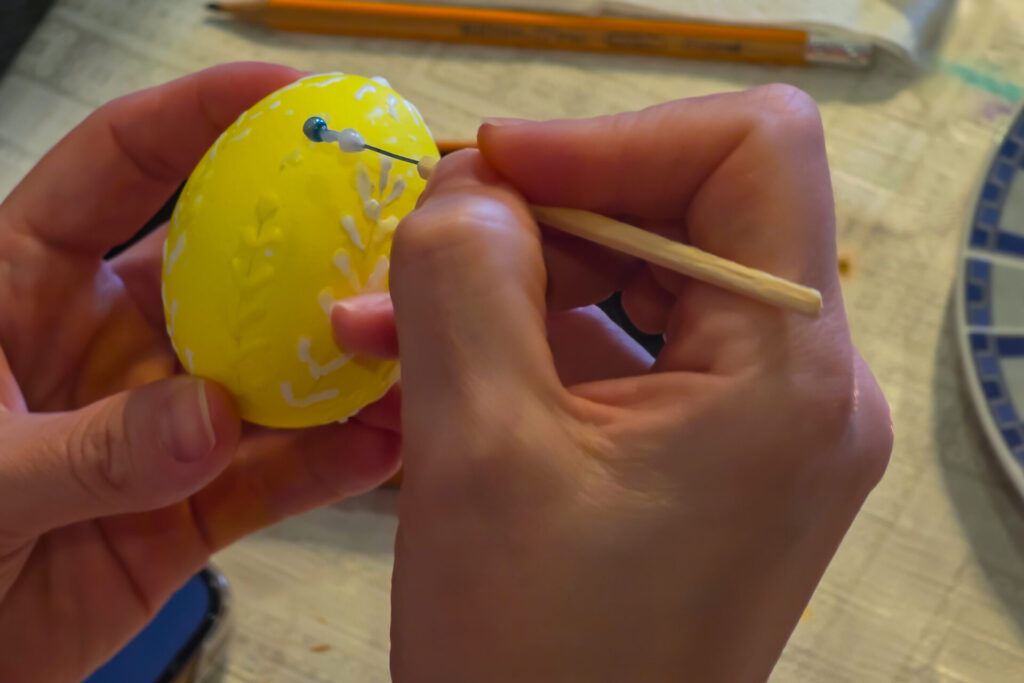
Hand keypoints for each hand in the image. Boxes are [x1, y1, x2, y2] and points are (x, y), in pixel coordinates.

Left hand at [0, 63, 400, 681]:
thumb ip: (86, 449)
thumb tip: (208, 420)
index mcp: (23, 287)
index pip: (120, 168)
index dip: (199, 116)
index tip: (284, 94)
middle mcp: (110, 339)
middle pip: (227, 262)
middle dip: (309, 234)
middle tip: (389, 216)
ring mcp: (163, 419)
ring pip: (270, 369)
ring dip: (340, 357)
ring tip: (411, 338)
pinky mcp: (197, 501)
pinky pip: (277, 472)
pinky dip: (333, 460)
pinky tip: (387, 441)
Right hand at [335, 85, 891, 680]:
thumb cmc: (534, 663)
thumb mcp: (478, 453)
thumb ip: (464, 283)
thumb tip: (466, 191)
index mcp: (788, 376)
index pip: (750, 151)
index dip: (612, 138)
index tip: (490, 170)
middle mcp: (800, 387)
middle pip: (688, 208)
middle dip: (546, 211)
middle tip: (423, 241)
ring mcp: (756, 422)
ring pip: (643, 273)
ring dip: (519, 275)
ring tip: (393, 313)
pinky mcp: (705, 452)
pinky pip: (624, 345)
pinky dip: (530, 333)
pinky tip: (429, 357)